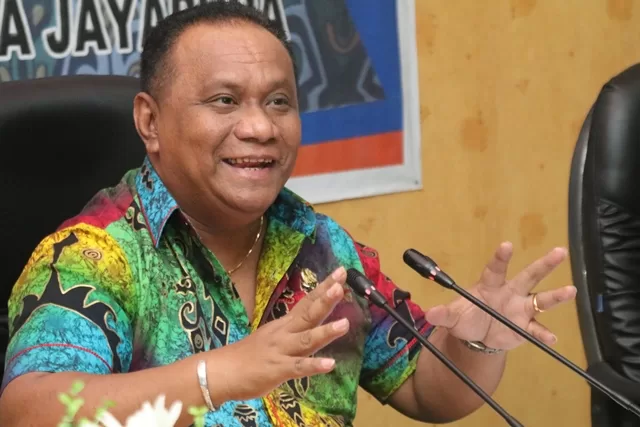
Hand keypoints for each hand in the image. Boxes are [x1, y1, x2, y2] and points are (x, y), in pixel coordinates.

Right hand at [217, 267, 348, 401]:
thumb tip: (310, 325)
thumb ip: (292, 332)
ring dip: (325, 331)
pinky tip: (330, 364)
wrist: (220, 371)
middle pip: (308, 314)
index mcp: (284, 324)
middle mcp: (284, 333)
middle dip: (325, 300)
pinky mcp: (277, 370)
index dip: (324, 287)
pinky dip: (314, 365)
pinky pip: (298, 367)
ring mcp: (281, 351)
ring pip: (306, 339)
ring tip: (344, 324)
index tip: (341, 272)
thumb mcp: (271, 337)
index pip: (307, 302)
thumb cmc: (247, 356)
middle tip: (341, 285)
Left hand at [425, 242, 576, 350]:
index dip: (501, 257)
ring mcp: (520, 308)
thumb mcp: (453, 316)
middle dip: (545, 264)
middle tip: (560, 252)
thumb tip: (430, 313)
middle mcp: (510, 292)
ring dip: (555, 296)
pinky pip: (537, 329)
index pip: (496, 268)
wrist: (477, 337)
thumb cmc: (466, 317)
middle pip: (529, 275)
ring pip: (541, 299)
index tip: (506, 245)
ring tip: (570, 291)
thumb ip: (443, 314)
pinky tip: (551, 337)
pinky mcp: (526, 327)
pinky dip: (544, 333)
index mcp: (491, 284)